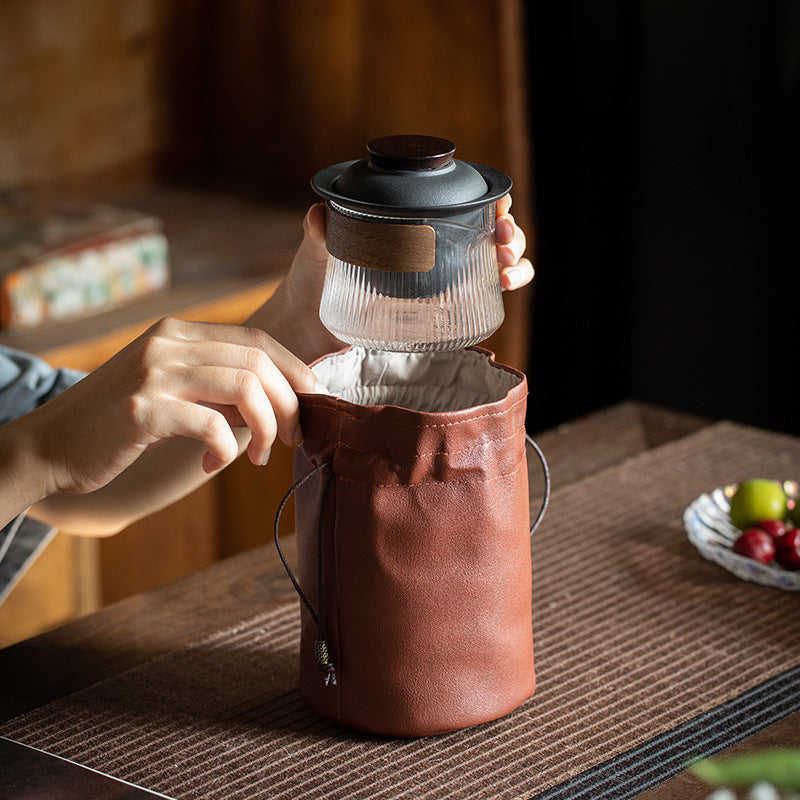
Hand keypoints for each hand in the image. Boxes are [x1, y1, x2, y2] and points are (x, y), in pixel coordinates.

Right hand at [28, 318, 322, 496]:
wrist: (51, 446)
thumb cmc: (119, 425)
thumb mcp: (173, 392)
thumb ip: (219, 389)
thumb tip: (281, 402)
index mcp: (178, 333)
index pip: (257, 341)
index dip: (295, 371)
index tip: (314, 402)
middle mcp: (167, 342)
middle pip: (258, 363)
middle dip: (289, 404)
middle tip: (293, 439)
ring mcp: (153, 372)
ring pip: (244, 389)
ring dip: (266, 428)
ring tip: (261, 457)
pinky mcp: (141, 408)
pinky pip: (210, 425)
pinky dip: (224, 450)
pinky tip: (211, 465)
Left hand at [253, 195, 534, 361]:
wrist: (309, 326)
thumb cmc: (314, 279)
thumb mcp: (317, 250)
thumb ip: (319, 233)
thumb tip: (318, 215)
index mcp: (411, 221)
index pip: (461, 201)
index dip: (488, 200)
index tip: (496, 209)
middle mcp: (433, 246)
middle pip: (487, 230)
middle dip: (509, 231)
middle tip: (503, 238)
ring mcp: (441, 278)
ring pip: (495, 261)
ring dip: (516, 260)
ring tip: (507, 268)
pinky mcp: (442, 310)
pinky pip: (483, 295)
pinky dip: (504, 286)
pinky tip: (504, 287)